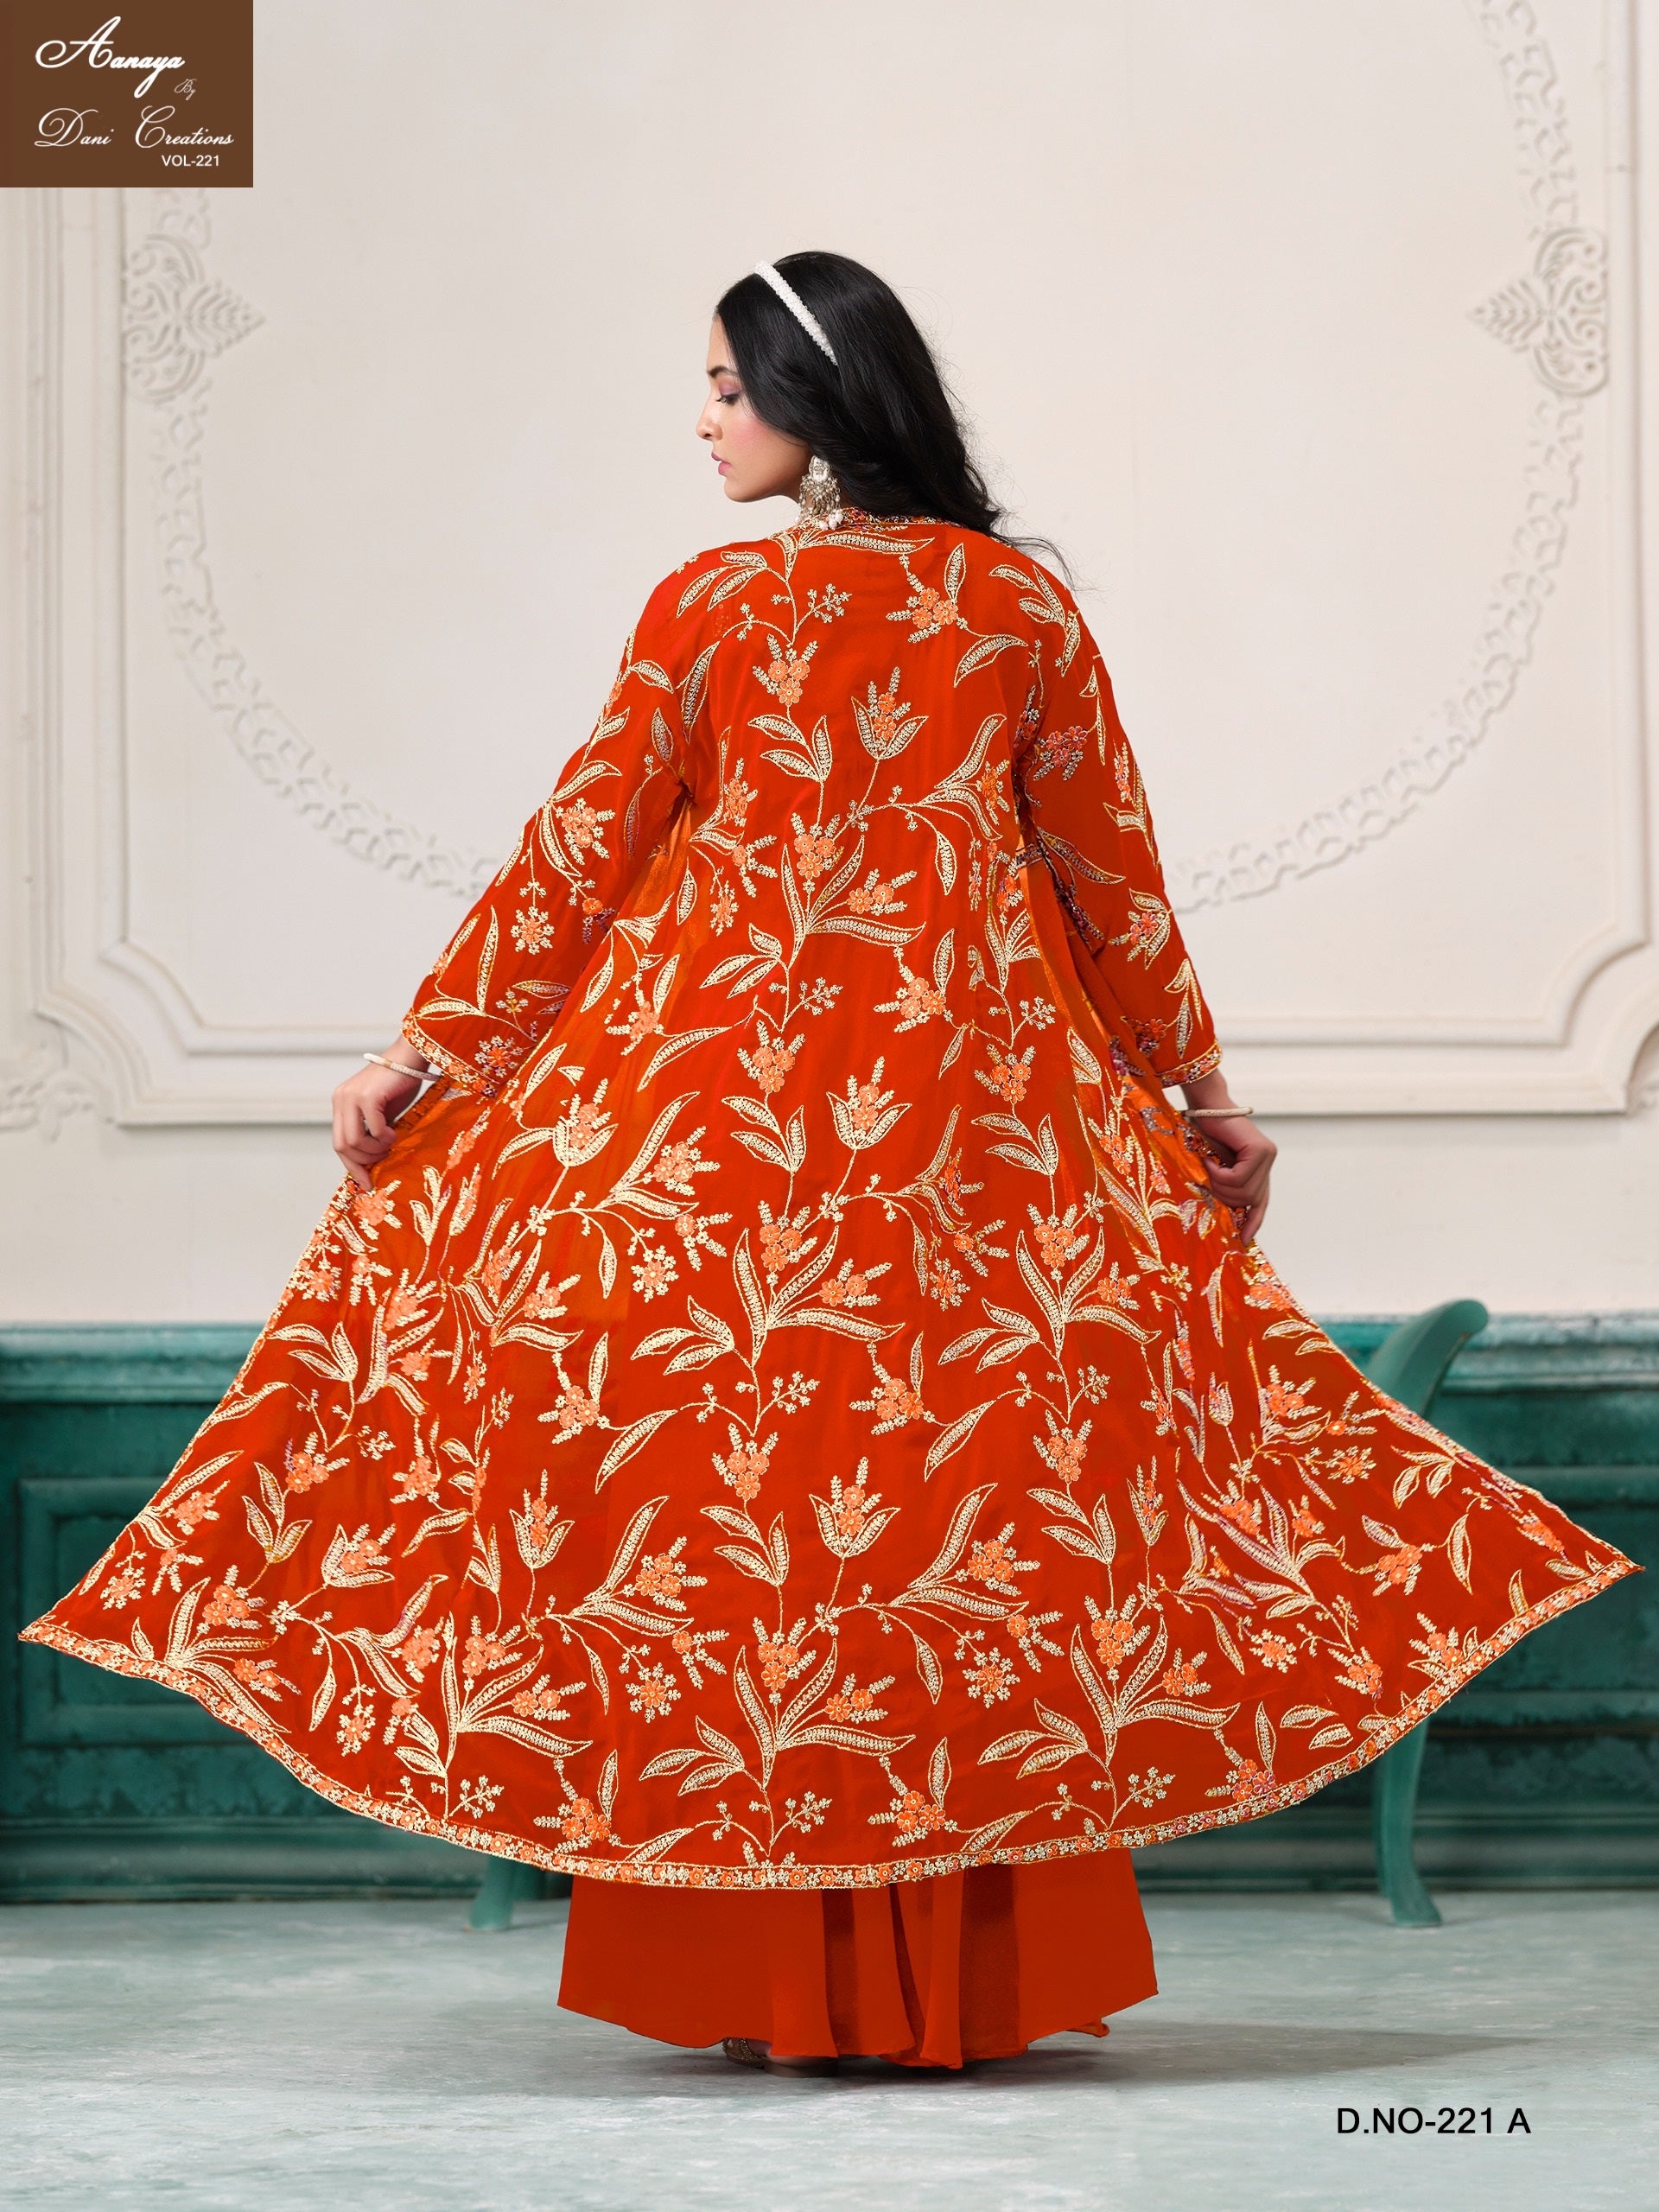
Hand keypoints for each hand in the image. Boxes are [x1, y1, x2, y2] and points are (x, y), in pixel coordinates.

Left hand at [331, 1053, 426, 1191]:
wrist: (411, 1057)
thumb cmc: (400, 1084)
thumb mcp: (381, 1112)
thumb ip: (371, 1131)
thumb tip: (372, 1160)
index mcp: (341, 1103)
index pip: (339, 1142)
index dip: (352, 1166)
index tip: (366, 1183)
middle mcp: (341, 1099)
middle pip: (342, 1145)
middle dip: (364, 1161)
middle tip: (384, 1159)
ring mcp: (351, 1097)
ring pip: (355, 1141)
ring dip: (376, 1150)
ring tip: (391, 1143)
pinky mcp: (367, 1096)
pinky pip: (373, 1130)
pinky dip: (385, 1137)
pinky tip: (395, 1132)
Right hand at [1179, 1072, 1275, 1242]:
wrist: (1204, 1105)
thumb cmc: (1203, 1134)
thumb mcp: (1215, 1168)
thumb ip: (1226, 1186)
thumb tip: (1225, 1218)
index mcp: (1259, 1168)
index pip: (1261, 1202)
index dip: (1253, 1221)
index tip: (1244, 1240)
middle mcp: (1267, 1161)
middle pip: (1250, 1200)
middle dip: (1224, 1196)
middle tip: (1206, 1179)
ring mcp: (1266, 1155)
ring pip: (1244, 1192)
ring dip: (1219, 1184)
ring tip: (1206, 1166)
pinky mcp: (1259, 1150)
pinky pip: (1238, 1178)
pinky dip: (1219, 1173)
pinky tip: (1209, 1159)